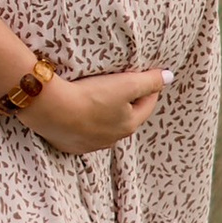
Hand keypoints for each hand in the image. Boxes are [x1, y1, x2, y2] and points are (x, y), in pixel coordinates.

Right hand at [18, 66, 166, 153]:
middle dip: (128, 103)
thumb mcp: (125, 84)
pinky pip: (83, 134)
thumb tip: (169, 77)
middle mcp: (112, 139)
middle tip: (124, 87)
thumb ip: (149, 81)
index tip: (149, 77)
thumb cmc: (91, 95)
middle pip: (127, 118)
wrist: (52, 110)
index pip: (147, 105)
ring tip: (99, 99)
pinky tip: (78, 114)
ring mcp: (90, 144)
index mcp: (128, 124)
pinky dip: (85, 124)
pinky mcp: (70, 145)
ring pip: (105, 128)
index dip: (150, 89)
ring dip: (106, 115)